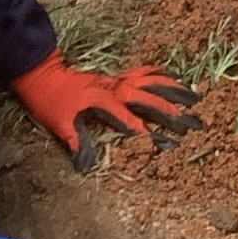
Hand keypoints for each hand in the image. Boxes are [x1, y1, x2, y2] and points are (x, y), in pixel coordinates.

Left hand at [11, 53, 202, 171]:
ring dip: (173, 90)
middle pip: (149, 100)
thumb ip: (77, 143)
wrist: (42, 73)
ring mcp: (117, 80)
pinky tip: (173, 77)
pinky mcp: (115, 76)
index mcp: (103, 102)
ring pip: (151, 82)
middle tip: (194, 123)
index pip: (131, 121)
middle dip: (172, 113)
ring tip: (195, 97)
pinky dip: (159, 74)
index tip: (169, 145)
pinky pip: (142, 72)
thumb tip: (87, 166)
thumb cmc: (50, 101)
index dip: (149, 134)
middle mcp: (115, 89)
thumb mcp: (60, 124)